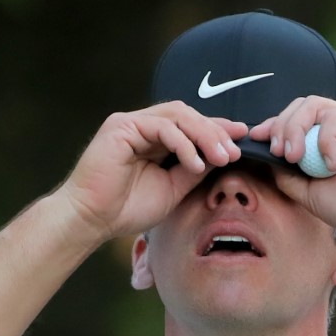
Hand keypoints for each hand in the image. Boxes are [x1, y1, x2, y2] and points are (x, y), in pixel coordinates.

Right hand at [57, 102, 248, 242]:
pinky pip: (162, 127)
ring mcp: (132, 124)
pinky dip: (183, 143)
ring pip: (178, 116)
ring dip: (204, 135)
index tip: (242, 140)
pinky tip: (195, 163)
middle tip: (234, 153)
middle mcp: (143, 126)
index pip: (191, 125)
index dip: (217, 130)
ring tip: (221, 157)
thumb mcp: (173, 189)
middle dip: (215, 132)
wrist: (93, 220)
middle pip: (188, 115)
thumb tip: (222, 155)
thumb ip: (194, 169)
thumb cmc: (127, 209)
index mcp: (154, 139)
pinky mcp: (121, 126)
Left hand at [248, 98, 335, 238]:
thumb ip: (286, 175)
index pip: (292, 123)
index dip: (271, 127)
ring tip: (295, 156)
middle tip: (278, 152)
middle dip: (280, 127)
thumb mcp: (308, 193)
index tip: (254, 138)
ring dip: (295, 129)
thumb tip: (265, 158)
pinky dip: (325, 141)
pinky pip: (333, 116)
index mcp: (323, 144)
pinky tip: (334, 163)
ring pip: (310, 105)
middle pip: (297, 109)